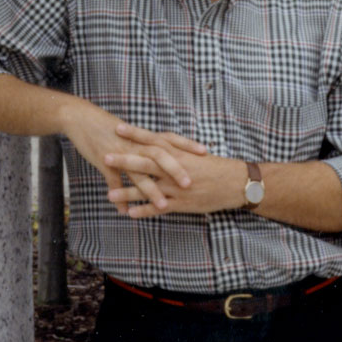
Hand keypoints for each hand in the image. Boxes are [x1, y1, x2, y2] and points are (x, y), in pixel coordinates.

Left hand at [104, 125, 244, 218]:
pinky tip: (130, 213)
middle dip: (125, 161)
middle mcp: (176, 169)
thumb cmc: (215, 167)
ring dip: (128, 192)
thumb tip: (157, 142)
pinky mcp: (183, 204)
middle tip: (105, 157)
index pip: (154, 141)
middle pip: (147, 163)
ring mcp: (178, 188)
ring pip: (149, 190)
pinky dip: (145, 211)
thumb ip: (175, 149)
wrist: (236, 183)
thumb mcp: (195, 153)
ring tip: (108, 194)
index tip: (118, 128)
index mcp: (179, 153)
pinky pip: (160, 208)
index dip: (136, 134)